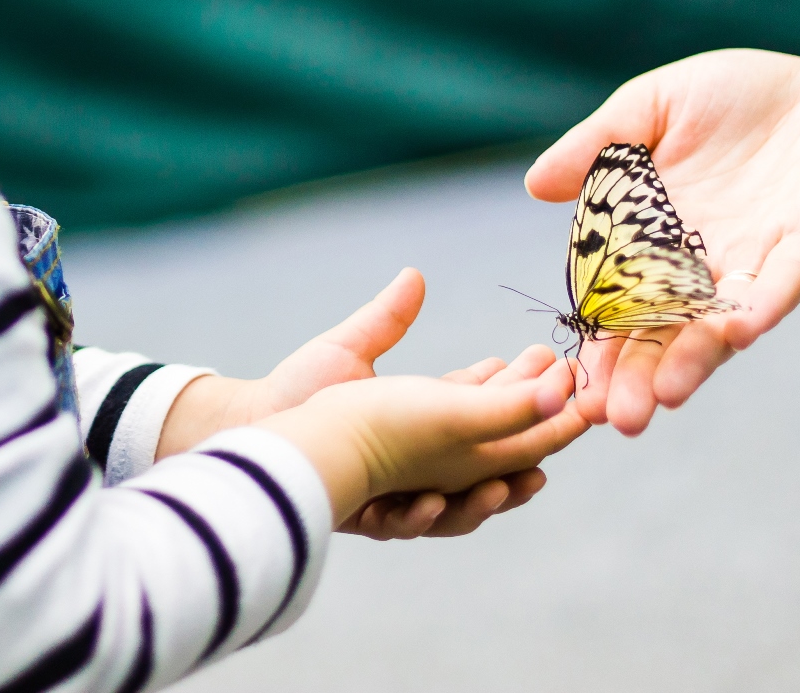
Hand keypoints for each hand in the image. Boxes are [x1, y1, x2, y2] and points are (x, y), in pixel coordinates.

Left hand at [160, 269, 569, 538]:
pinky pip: (403, 523)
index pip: (488, 416)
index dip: (521, 410)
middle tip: (544, 461)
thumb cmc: (296, 388)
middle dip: (518, 468)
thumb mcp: (348, 349)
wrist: (250, 428)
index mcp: (423, 419)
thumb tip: (413, 276)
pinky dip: (420, 516)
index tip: (549, 398)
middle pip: (485, 470)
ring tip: (502, 489)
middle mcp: (418, 460)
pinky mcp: (368, 512)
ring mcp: (398, 489)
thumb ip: (385, 320)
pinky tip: (426, 501)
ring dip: (480, 502)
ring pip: (455, 506)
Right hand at [526, 49, 799, 433]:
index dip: (601, 348)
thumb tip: (535, 184)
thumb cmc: (743, 99)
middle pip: (668, 332)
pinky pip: (787, 279)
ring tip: (666, 397)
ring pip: (724, 321)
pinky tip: (740, 331)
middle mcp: (709, 266)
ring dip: (696, 358)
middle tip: (615, 419)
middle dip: (643, 377)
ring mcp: (763, 259)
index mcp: (662, 242)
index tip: (573, 389)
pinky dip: (764, 305)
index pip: (622, 305)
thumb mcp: (655, 107)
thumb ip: (600, 143)